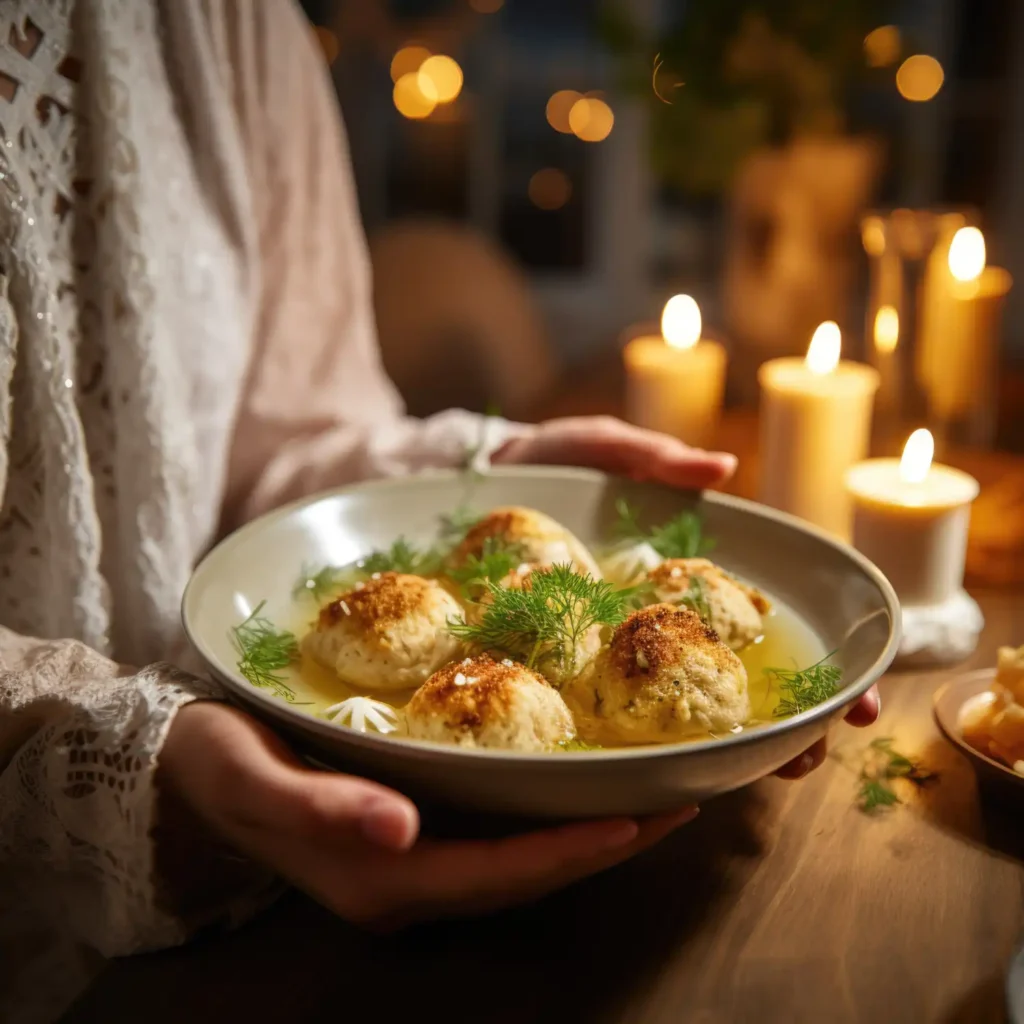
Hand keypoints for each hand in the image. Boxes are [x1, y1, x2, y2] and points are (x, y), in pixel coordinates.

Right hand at [158, 702, 698, 930]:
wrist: (188, 768)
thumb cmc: (219, 766)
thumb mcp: (257, 782)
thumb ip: (325, 810)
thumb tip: (400, 831)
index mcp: (381, 880)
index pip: (501, 873)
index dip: (574, 850)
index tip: (640, 818)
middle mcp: (409, 882)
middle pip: (528, 872)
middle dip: (605, 842)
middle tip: (676, 801)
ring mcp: (414, 861)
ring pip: (521, 855)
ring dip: (588, 828)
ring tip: (651, 794)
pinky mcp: (414, 830)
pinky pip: (499, 830)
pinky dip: (549, 810)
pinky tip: (576, 778)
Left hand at [493, 414, 881, 781]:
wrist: (481, 487)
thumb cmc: (552, 462)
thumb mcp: (602, 450)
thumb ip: (654, 461)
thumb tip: (722, 468)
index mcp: (686, 572)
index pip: (768, 621)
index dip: (823, 663)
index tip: (860, 700)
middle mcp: (669, 619)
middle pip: (747, 676)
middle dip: (793, 720)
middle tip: (815, 756)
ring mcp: (628, 648)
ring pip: (699, 706)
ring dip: (742, 743)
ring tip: (777, 773)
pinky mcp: (580, 664)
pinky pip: (622, 707)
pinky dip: (656, 740)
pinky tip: (680, 768)